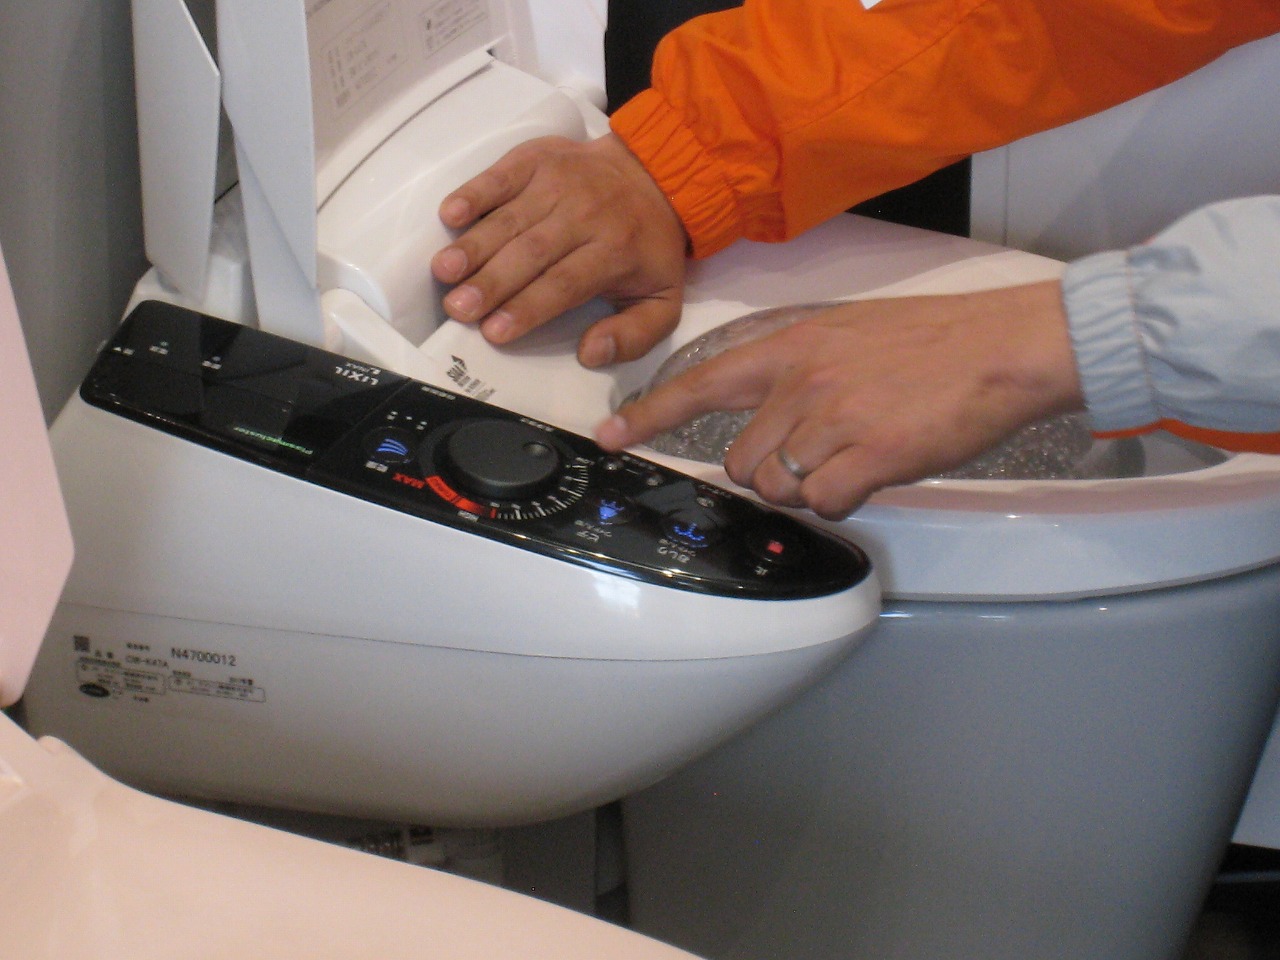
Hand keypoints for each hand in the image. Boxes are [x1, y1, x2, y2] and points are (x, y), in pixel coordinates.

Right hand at [431, 134, 689, 367]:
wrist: (655, 174)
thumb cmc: (647, 246)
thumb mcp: (663, 300)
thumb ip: (634, 336)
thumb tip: (592, 353)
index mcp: (616, 250)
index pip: (565, 283)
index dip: (528, 307)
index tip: (494, 331)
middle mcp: (586, 213)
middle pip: (532, 252)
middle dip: (492, 282)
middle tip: (458, 309)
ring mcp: (558, 182)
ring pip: (510, 219)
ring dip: (474, 246)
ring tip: (444, 273)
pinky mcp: (538, 159)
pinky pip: (501, 176)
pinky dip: (474, 193)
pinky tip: (450, 215)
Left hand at [595, 282, 1084, 518]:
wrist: (1002, 345)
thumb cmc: (933, 341)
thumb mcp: (846, 335)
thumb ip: (798, 375)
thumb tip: (772, 426)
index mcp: (790, 347)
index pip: (701, 384)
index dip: (650, 416)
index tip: (611, 437)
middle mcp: (800, 382)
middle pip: (742, 462)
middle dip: (772, 473)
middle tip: (821, 453)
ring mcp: (833, 419)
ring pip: (781, 487)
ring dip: (811, 486)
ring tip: (857, 454)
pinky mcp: (869, 455)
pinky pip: (824, 503)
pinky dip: (843, 500)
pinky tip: (874, 471)